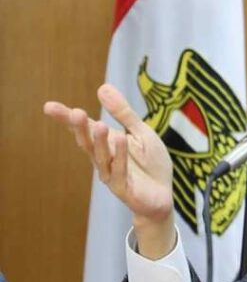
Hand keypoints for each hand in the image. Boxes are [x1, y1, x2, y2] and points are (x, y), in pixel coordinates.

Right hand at [44, 84, 175, 258]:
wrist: (163, 195)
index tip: (49, 107)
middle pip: (87, 143)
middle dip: (79, 129)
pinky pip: (120, 170)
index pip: (84, 129)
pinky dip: (120, 155)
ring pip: (101, 157)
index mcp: (106, 144)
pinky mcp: (124, 188)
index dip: (66, 119)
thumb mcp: (141, 133)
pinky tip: (119, 138)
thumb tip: (102, 86)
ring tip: (97, 124)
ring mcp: (112, 174)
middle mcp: (104, 159)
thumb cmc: (150, 164)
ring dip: (99, 141)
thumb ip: (123, 113)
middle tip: (74, 113)